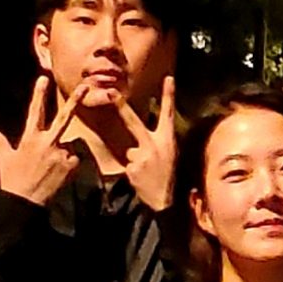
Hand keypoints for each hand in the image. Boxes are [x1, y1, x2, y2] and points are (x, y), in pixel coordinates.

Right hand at [0, 75, 81, 205]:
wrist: (23, 204)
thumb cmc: (10, 180)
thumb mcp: (2, 158)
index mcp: (30, 139)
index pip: (35, 112)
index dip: (39, 94)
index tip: (44, 79)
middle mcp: (48, 143)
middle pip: (63, 118)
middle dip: (74, 101)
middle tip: (84, 87)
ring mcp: (61, 155)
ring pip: (68, 146)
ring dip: (62, 152)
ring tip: (49, 169)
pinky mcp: (70, 167)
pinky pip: (73, 160)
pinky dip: (68, 165)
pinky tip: (56, 175)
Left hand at [114, 76, 178, 213]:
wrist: (165, 203)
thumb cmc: (169, 177)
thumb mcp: (171, 156)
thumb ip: (157, 143)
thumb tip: (140, 139)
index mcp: (168, 140)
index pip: (169, 114)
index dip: (168, 96)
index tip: (168, 78)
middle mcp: (155, 145)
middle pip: (134, 122)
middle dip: (121, 107)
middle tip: (111, 93)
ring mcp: (142, 156)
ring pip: (132, 151)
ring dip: (137, 160)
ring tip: (148, 174)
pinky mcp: (132, 168)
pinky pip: (129, 165)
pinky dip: (134, 171)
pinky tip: (142, 180)